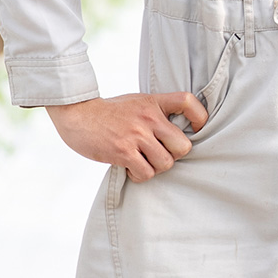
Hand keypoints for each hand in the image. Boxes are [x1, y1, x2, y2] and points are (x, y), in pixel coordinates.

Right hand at [46, 92, 206, 182]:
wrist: (77, 114)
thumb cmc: (109, 111)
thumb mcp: (137, 101)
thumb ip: (156, 112)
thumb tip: (176, 129)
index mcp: (154, 102)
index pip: (188, 101)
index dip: (200, 116)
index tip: (196, 128)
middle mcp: (149, 118)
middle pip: (183, 145)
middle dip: (175, 155)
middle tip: (162, 154)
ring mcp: (136, 135)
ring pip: (165, 163)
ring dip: (157, 168)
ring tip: (144, 162)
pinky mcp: (122, 152)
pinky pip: (145, 173)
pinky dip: (140, 175)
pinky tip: (132, 169)